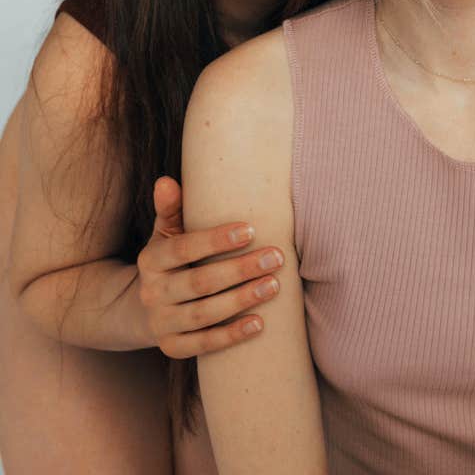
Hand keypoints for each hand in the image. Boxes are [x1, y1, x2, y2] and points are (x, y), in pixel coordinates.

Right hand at [136, 176, 282, 358]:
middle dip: (240, 270)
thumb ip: (171, 208)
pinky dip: (230, 336)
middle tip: (276, 257)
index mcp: (151, 259)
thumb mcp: (167, 232)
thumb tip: (166, 181)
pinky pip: (203, 345)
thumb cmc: (171, 259)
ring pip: (203, 315)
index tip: (251, 230)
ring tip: (274, 285)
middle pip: (199, 282)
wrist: (144, 306)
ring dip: (241, 300)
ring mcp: (161, 322)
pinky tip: (259, 323)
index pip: (183, 248)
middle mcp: (152, 293)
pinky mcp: (172, 347)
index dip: (216, 240)